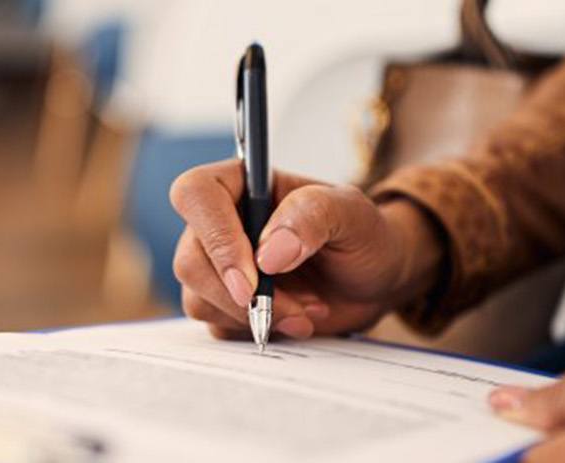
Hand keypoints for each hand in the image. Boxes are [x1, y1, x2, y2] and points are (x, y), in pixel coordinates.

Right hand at [168, 159, 442, 339]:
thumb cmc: (361, 234)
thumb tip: (268, 253)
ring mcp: (219, 266)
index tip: (253, 277)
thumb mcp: (351, 213)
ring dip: (255, 316)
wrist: (375, 279)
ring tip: (306, 309)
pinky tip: (296, 319)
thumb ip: (312, 216)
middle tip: (292, 308)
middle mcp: (222, 223)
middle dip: (240, 295)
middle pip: (190, 260)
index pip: (196, 195)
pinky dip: (258, 330)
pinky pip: (217, 326)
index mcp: (242, 184)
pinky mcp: (227, 304)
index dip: (216, 237)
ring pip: (198, 298)